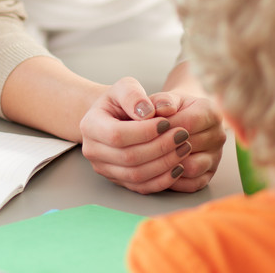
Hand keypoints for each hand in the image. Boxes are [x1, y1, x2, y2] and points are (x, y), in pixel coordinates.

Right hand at [80, 78, 225, 193]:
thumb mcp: (125, 87)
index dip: (145, 131)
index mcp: (90, 125)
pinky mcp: (118, 181)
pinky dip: (163, 180)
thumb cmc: (123, 101)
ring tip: (184, 148)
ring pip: (136, 175)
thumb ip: (133, 95)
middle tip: (183, 135)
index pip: (117, 134)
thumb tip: (148, 113)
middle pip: (128, 157)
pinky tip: (179, 166)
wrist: (116, 117)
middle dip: (160, 147)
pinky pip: (142, 187)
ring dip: (164, 164)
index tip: (168, 122)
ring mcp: (104, 169)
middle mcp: (92, 151)